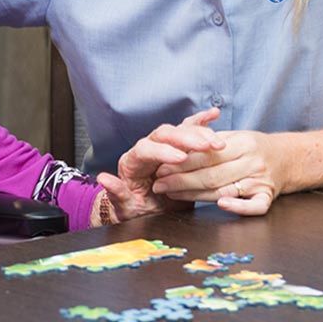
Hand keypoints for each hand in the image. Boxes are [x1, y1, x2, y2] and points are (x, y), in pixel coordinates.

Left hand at [92, 108, 221, 221]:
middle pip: (165, 134)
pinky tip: (214, 114)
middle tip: (207, 146)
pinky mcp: (178, 147)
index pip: (145, 149)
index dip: (163, 151)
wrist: (143, 208)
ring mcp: (163, 145)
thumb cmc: (133, 207)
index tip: (181, 158)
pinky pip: (189, 130)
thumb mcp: (124, 206)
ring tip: (218, 142)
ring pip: (179, 131)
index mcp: (133, 161)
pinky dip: (201, 122)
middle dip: (187, 138)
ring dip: (200, 134)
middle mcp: (148, 148)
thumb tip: (104, 178)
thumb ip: (116, 193)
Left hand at [151, 129, 285, 215]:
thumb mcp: (234, 136)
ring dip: (195, 194)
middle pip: (211, 174)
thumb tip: (177, 144)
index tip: (161, 167)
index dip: (181, 162)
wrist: (289, 157)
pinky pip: (255, 206)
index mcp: (242, 143)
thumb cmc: (254, 147)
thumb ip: (209, 140)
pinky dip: (239, 207)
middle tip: (159, 184)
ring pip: (224, 190)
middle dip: (181, 180)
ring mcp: (261, 180)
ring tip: (172, 195)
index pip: (206, 154)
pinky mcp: (268, 196)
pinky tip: (221, 206)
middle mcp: (252, 161)